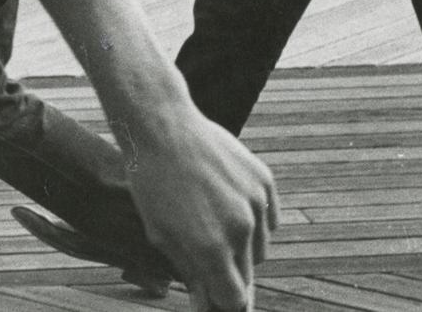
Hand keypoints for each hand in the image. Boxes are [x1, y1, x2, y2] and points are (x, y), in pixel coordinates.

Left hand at [126, 107, 278, 311]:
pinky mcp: (264, 181)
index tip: (212, 295)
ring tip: (212, 220)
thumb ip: (189, 272)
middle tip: (206, 252)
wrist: (162, 126)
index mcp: (210, 247)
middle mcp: (240, 229)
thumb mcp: (160, 233)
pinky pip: (269, 219)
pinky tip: (228, 203)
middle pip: (248, 275)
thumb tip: (206, 304)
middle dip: (230, 274)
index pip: (233, 299)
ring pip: (261, 248)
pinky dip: (254, 221)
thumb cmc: (152, 182)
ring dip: (243, 247)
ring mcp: (256, 203)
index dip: (222, 301)